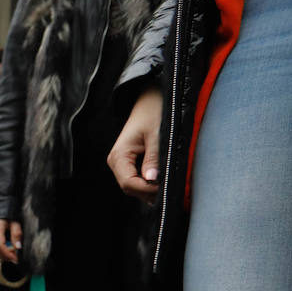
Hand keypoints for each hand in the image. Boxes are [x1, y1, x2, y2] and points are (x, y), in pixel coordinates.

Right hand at [0, 219, 22, 262]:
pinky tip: (7, 252)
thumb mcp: (16, 223)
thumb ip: (16, 234)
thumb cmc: (9, 216)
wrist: (0, 209)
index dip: (7, 254)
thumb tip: (18, 248)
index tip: (16, 259)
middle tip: (15, 259)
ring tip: (12, 256)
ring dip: (1, 256)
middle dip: (4, 257)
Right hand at [108, 85, 163, 202]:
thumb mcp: (157, 134)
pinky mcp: (131, 164)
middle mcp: (117, 162)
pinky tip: (165, 178)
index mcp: (119, 156)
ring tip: (171, 182)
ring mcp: (123, 164)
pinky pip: (139, 180)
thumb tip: (152, 180)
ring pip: (135, 187)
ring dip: (152, 188)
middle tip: (173, 187)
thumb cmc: (154, 112)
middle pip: (131, 189)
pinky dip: (151, 183)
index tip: (168, 187)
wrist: (151, 99)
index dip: (148, 189)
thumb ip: (154, 158)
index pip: (129, 184)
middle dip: (150, 191)